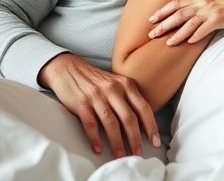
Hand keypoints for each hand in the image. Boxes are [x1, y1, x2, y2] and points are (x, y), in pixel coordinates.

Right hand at [37, 53, 159, 157]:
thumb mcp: (116, 83)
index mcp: (126, 85)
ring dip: (117, 142)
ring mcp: (97, 96)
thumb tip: (142, 124)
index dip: (151, 126)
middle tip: (138, 154)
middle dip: (135, 139)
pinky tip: (98, 148)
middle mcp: (113, 89)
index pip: (143, 107)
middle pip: (129, 118)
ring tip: (120, 155)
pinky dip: (95, 138)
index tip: (155, 141)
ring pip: (111, 123)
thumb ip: (129, 98)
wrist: (68, 68)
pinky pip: (91, 124)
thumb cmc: (95, 80)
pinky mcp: (81, 103)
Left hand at [148, 0, 223, 43]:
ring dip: (176, 34)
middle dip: (163, 24)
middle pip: (178, 14)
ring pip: (188, 23)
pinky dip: (195, 36)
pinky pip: (204, 29)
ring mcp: (211, 11)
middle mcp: (203, 3)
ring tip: (166, 43)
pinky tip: (187, 42)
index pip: (177, 3)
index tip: (152, 17)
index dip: (163, 10)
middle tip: (151, 33)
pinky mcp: (219, 19)